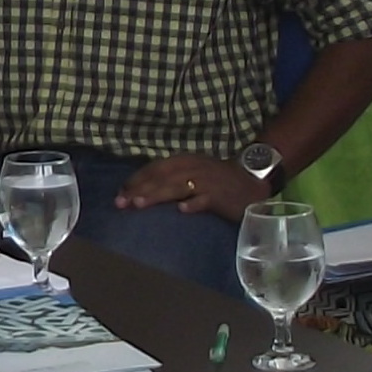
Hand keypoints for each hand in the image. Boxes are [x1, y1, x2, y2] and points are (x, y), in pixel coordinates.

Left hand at [114, 155, 268, 220]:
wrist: (252, 182)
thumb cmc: (219, 180)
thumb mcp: (193, 173)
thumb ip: (171, 179)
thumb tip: (143, 190)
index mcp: (185, 161)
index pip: (155, 168)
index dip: (136, 180)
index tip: (120, 194)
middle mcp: (193, 168)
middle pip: (162, 177)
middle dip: (140, 189)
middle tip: (121, 202)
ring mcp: (207, 181)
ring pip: (177, 186)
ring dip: (157, 194)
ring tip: (140, 204)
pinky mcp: (219, 195)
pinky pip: (204, 199)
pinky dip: (193, 204)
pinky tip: (182, 210)